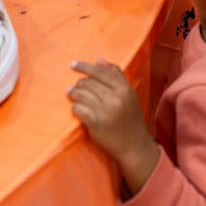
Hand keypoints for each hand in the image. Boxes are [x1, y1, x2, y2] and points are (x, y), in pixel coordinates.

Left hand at [68, 59, 160, 192]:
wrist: (134, 146)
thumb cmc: (130, 118)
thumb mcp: (129, 94)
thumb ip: (117, 75)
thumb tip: (100, 59)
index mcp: (125, 88)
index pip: (100, 71)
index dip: (84, 66)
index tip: (73, 65)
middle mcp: (116, 98)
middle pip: (89, 82)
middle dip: (79, 83)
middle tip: (75, 87)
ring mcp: (106, 111)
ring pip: (82, 94)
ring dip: (74, 94)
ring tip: (71, 95)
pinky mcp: (97, 124)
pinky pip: (78, 109)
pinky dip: (75, 108)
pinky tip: (76, 109)